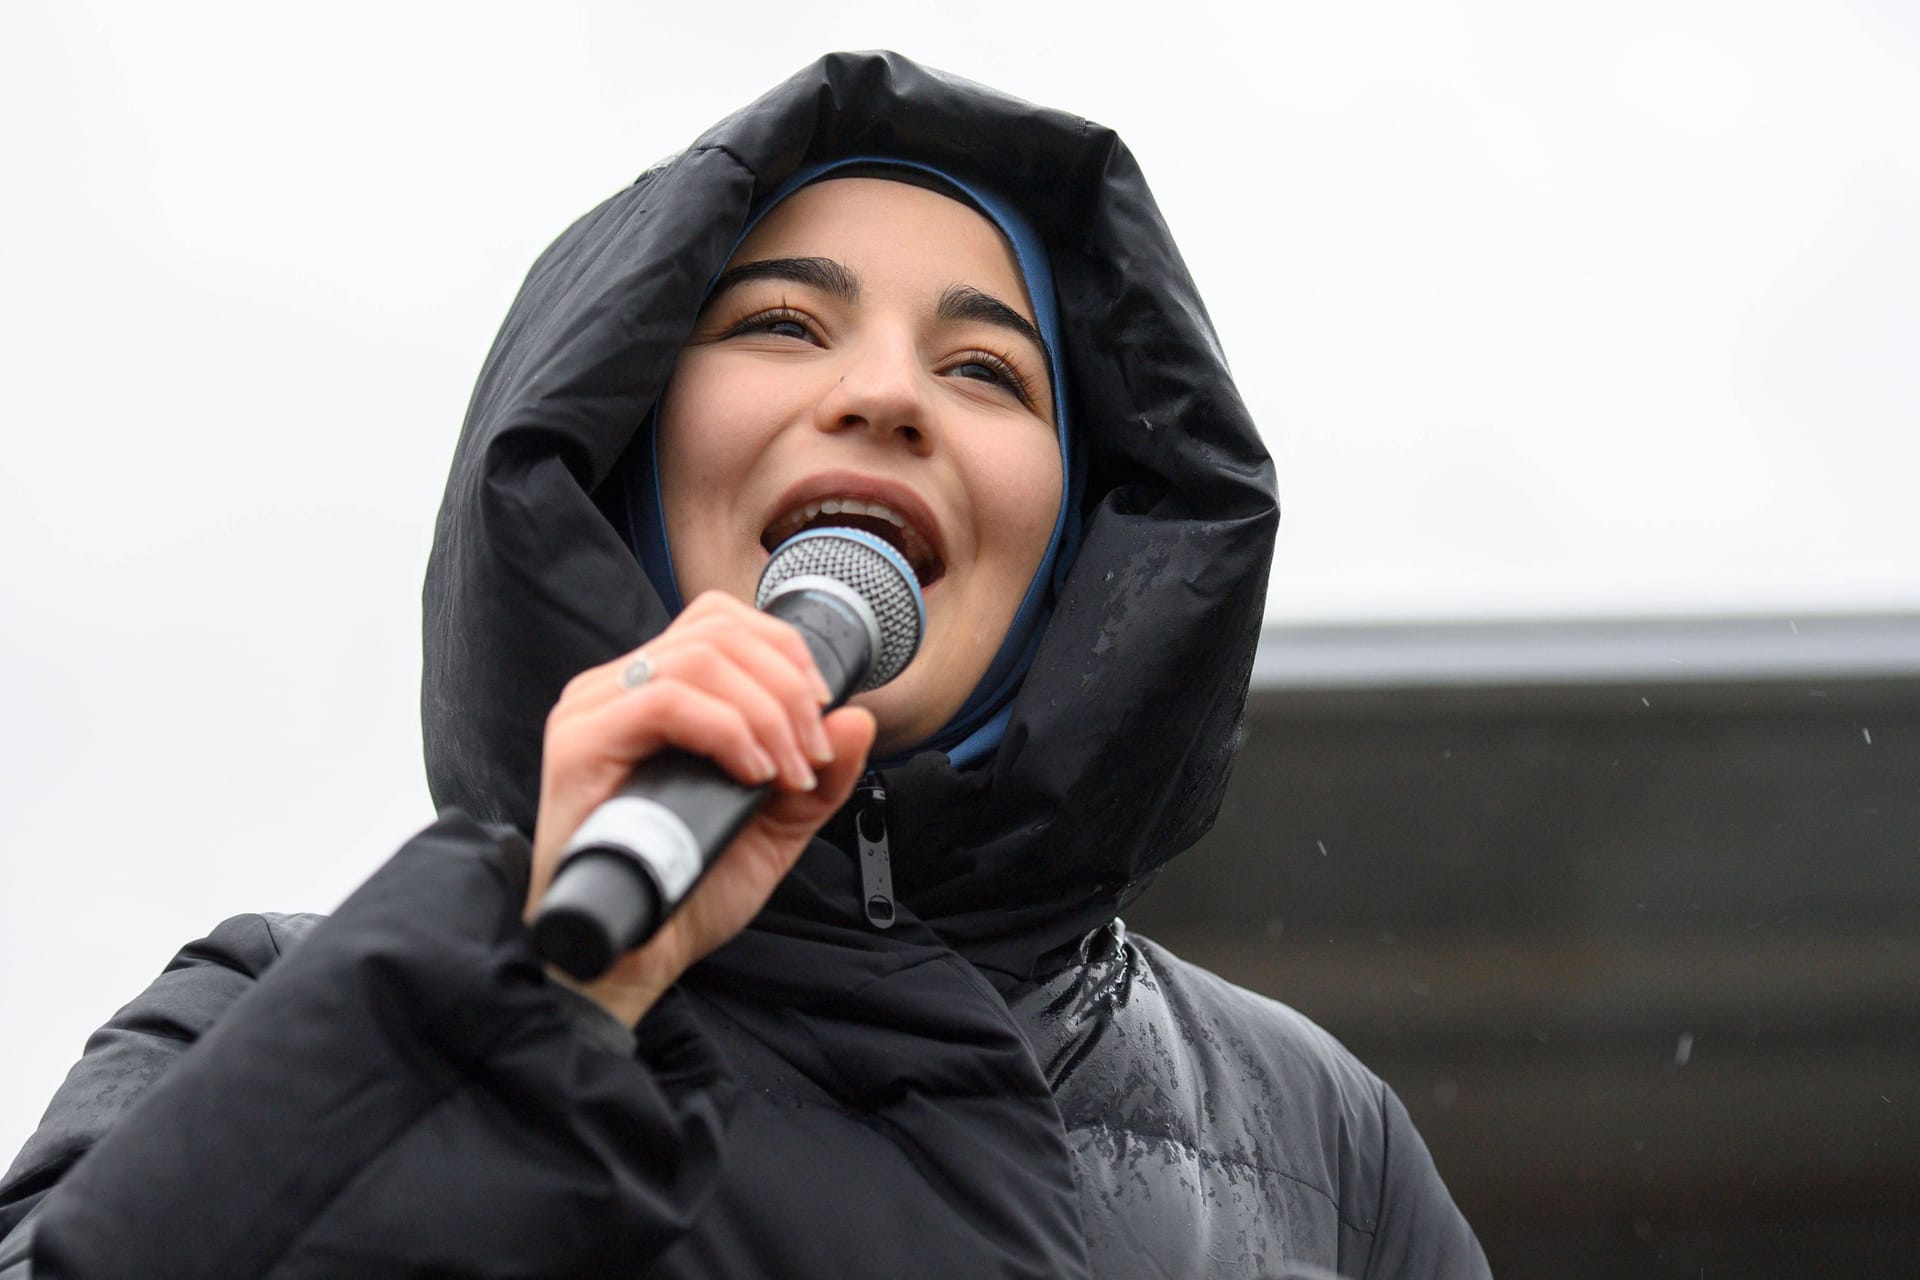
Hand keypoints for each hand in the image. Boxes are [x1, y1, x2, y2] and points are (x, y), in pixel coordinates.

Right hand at [524, 590, 876, 1025]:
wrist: (635, 958)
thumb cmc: (689, 891)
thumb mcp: (775, 828)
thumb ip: (819, 777)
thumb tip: (858, 718)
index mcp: (653, 692)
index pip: (720, 621)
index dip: (784, 651)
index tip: (819, 715)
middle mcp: (617, 688)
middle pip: (717, 630)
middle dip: (786, 688)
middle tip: (810, 756)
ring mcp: (593, 712)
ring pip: (698, 659)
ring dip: (767, 713)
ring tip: (786, 773)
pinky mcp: (579, 745)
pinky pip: (665, 701)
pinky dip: (728, 730)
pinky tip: (750, 774)